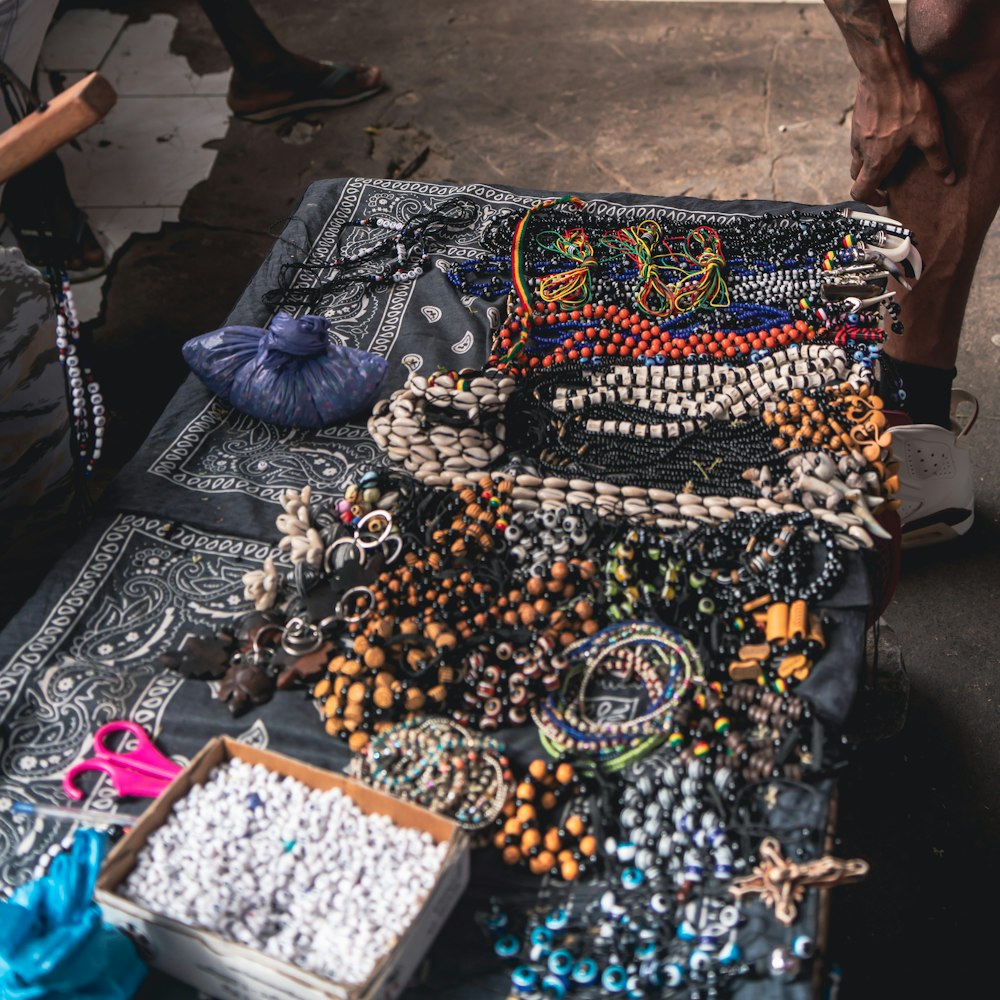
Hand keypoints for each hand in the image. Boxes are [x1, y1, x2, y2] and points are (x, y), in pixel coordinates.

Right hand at [849, 70, 955, 203]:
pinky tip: (887, 129)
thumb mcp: (930, 132)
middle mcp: (861, 152)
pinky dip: (870, 144)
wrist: (885, 71)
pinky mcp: (856, 121)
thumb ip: (938, 158)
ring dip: (870, 162)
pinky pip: (859, 140)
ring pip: (858, 158)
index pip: (860, 193)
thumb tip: (948, 178)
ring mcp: (856, 136)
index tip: (885, 196)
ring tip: (890, 151)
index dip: (872, 200)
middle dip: (871, 181)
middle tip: (888, 176)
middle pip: (858, 178)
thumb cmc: (906, 102)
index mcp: (876, 161)